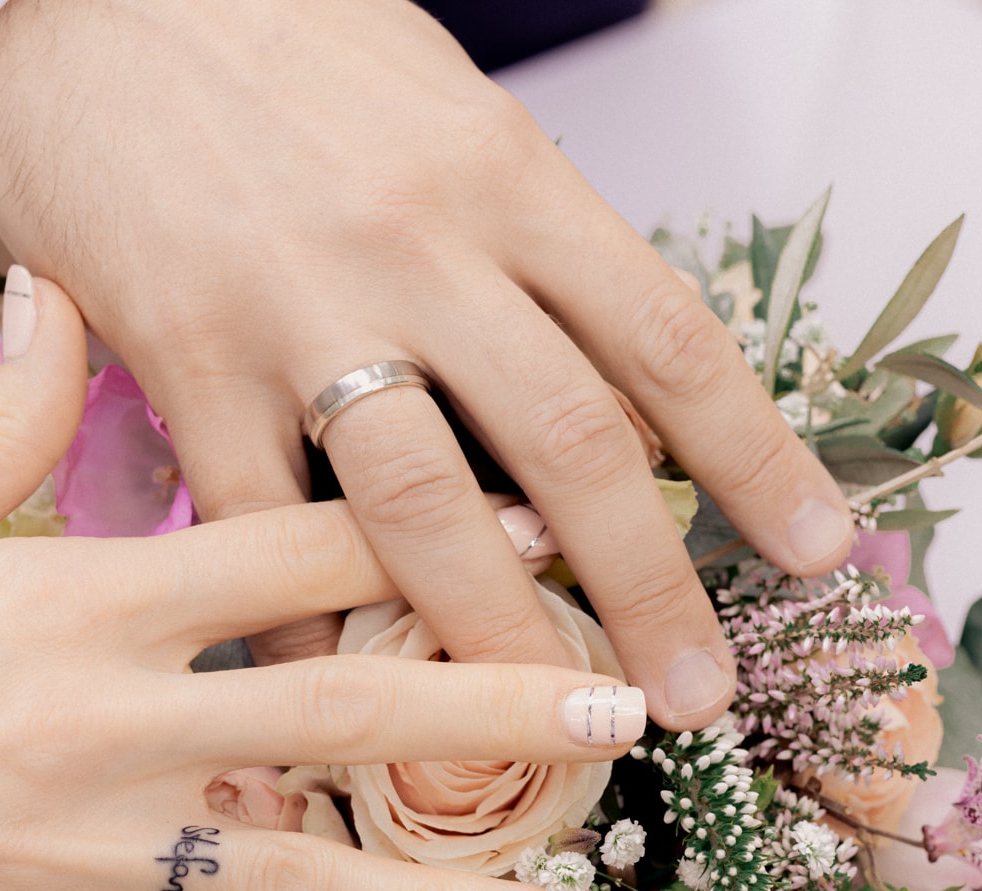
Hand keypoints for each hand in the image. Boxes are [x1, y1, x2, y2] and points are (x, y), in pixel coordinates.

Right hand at [0, 0, 853, 726]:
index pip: (665, 335)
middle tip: (697, 692)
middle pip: (571, 442)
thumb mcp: (441, 111)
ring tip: (554, 722)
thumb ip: (520, 244)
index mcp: (504, 174)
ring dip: (500, 631)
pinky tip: (344, 684)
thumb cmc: (277, 47)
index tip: (810, 547)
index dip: (753, 455)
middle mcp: (419, 243)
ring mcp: (298, 305)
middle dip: (650, 584)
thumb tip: (604, 387)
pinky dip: (301, 617)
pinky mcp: (182, 351)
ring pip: (427, 502)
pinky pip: (257, 520)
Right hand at [0, 277, 638, 890]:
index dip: (423, 527)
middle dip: (484, 711)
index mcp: (74, 601)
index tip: (535, 528)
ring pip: (294, 885)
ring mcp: (88, 854)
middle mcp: (107, 728)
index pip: (286, 546)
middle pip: (335, 718)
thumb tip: (48, 291)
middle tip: (611, 711)